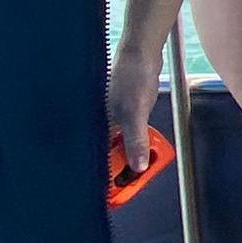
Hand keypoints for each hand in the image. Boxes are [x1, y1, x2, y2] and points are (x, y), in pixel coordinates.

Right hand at [106, 35, 165, 173]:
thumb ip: (136, 140)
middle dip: (120, 167)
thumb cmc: (132, 76)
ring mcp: (116, 116)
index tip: (113, 191)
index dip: (106, 174)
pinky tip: (143, 147)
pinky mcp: (128, 110)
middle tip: (131, 182)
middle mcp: (104, 122)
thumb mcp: (135, 112)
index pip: (98, 156)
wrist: (142, 51)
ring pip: (120, 143)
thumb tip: (138, 167)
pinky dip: (136, 141)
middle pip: (109, 153)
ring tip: (140, 167)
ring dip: (130, 154)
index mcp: (99, 124)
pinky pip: (130, 132)